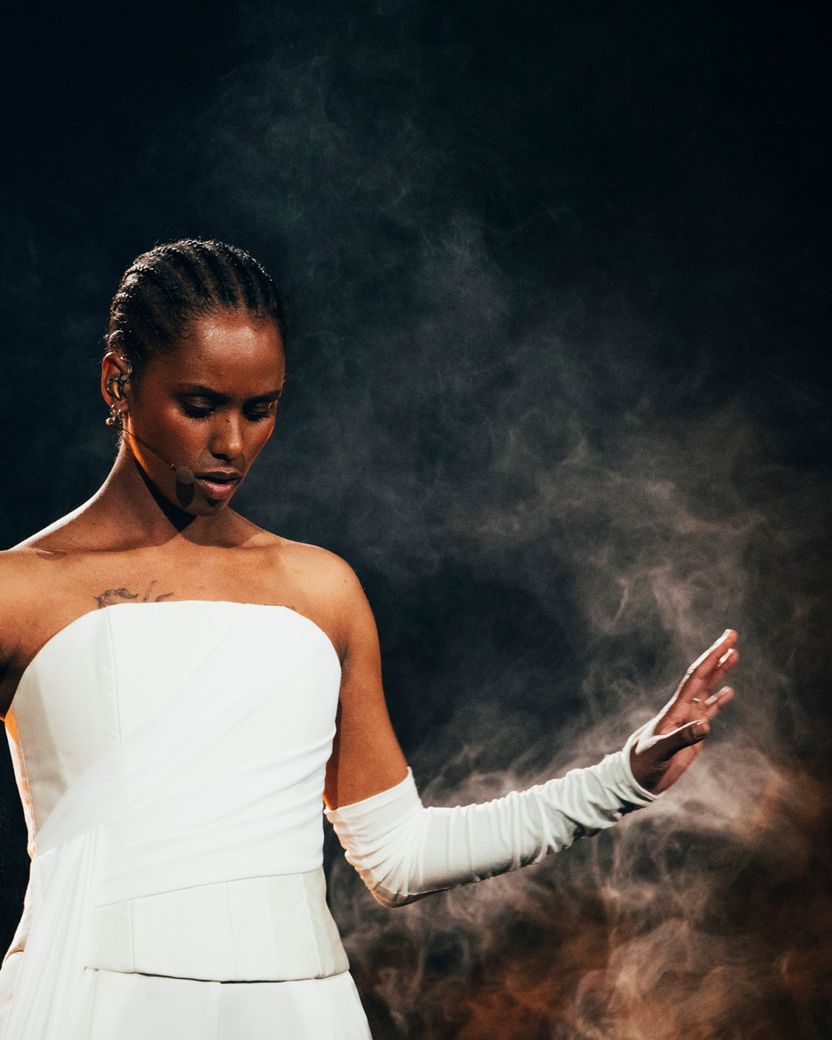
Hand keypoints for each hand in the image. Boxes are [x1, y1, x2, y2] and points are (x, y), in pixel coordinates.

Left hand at [630, 629, 738, 793]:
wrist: (635, 777)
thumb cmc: (643, 764)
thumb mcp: (661, 751)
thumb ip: (682, 738)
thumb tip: (706, 724)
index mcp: (676, 709)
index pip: (697, 677)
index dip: (712, 657)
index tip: (726, 640)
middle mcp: (683, 709)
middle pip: (703, 676)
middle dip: (718, 655)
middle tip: (732, 635)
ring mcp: (688, 720)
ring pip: (707, 689)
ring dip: (720, 672)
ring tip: (734, 654)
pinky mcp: (691, 733)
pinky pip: (708, 710)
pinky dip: (719, 700)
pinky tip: (729, 692)